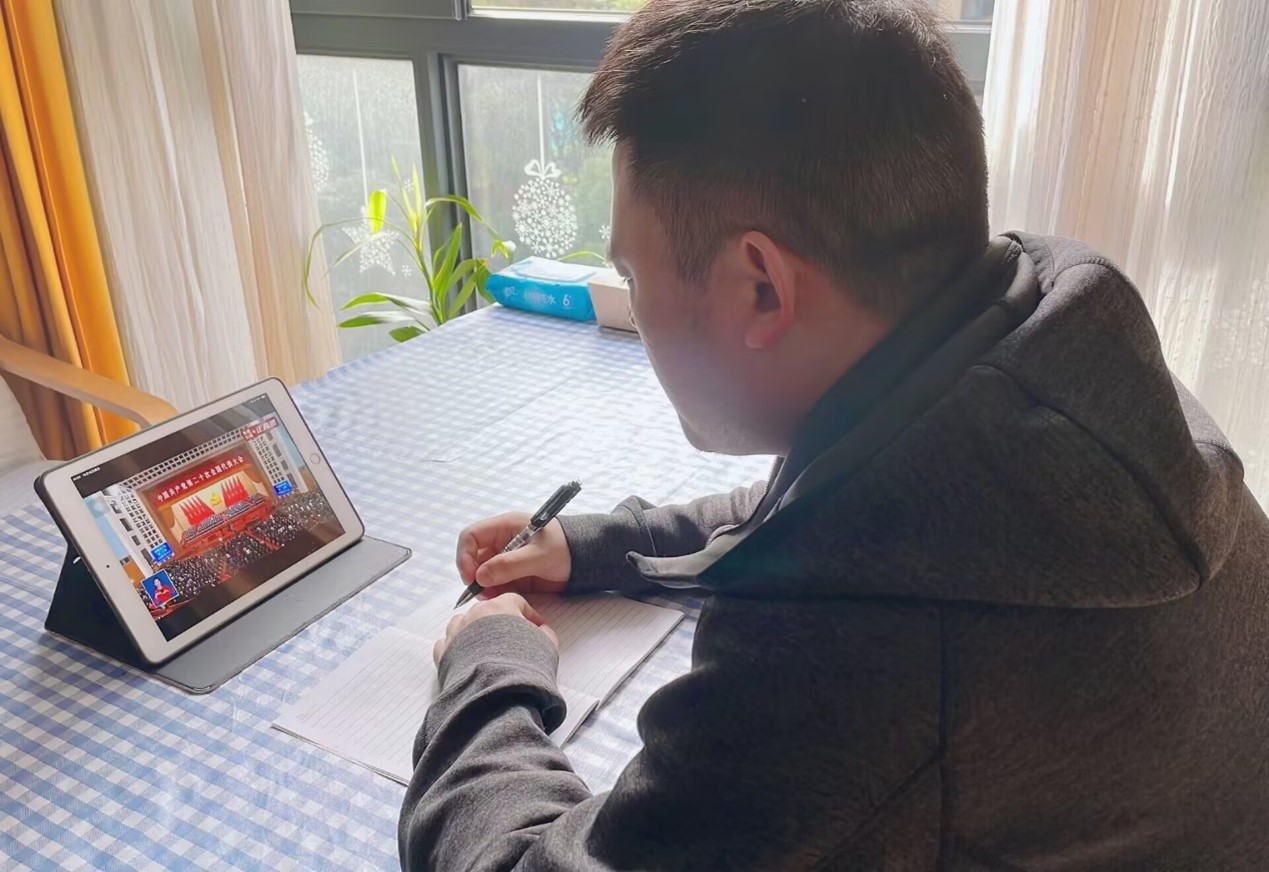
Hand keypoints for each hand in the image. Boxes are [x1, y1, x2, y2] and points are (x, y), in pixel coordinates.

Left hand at [433, 593, 558, 664]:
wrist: (495, 692)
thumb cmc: (523, 665)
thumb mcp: (547, 645)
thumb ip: (545, 632)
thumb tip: (541, 630)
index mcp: (499, 606)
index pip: (515, 600)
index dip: (528, 613)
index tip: (536, 627)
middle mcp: (473, 615)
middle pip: (487, 611)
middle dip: (499, 622)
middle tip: (511, 641)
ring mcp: (454, 633)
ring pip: (463, 624)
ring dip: (474, 632)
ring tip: (486, 651)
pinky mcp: (443, 654)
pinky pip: (448, 644)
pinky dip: (457, 648)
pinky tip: (467, 660)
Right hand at [455, 513, 570, 598]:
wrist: (586, 560)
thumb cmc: (565, 549)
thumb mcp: (539, 556)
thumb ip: (510, 565)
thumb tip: (480, 577)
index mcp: (504, 526)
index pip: (470, 536)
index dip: (464, 556)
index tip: (471, 578)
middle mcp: (501, 541)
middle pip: (473, 558)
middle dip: (474, 576)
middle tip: (483, 594)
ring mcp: (505, 558)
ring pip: (482, 574)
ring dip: (484, 587)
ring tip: (496, 597)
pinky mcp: (512, 574)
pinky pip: (495, 584)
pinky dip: (495, 592)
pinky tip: (503, 598)